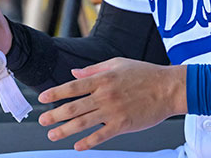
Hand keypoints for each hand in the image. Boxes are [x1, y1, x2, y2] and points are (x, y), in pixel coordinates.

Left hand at [37, 58, 187, 150]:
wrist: (168, 88)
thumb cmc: (145, 74)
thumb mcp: (118, 64)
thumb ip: (94, 70)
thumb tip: (74, 74)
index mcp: (103, 79)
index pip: (72, 87)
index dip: (55, 93)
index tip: (42, 99)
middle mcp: (105, 95)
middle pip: (73, 107)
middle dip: (54, 115)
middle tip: (43, 121)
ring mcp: (113, 111)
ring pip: (82, 123)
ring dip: (64, 130)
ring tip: (53, 134)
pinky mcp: (122, 125)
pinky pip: (100, 136)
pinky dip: (87, 142)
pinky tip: (77, 146)